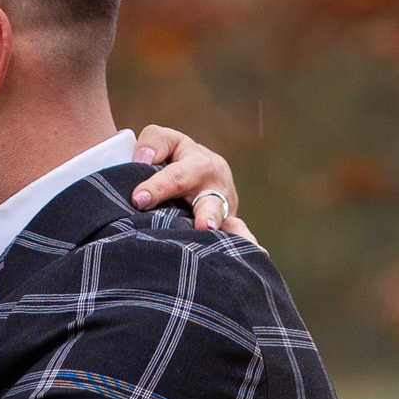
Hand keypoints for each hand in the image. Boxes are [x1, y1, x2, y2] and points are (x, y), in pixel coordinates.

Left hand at [128, 126, 255, 242]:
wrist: (200, 173)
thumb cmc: (173, 158)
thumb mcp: (165, 142)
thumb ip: (153, 143)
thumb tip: (143, 159)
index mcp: (195, 159)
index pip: (177, 172)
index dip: (159, 185)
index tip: (139, 200)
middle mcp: (215, 180)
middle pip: (210, 197)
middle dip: (206, 211)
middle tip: (203, 225)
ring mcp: (224, 202)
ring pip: (225, 217)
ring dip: (223, 230)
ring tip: (218, 238)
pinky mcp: (230, 221)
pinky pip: (239, 232)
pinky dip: (247, 243)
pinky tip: (259, 255)